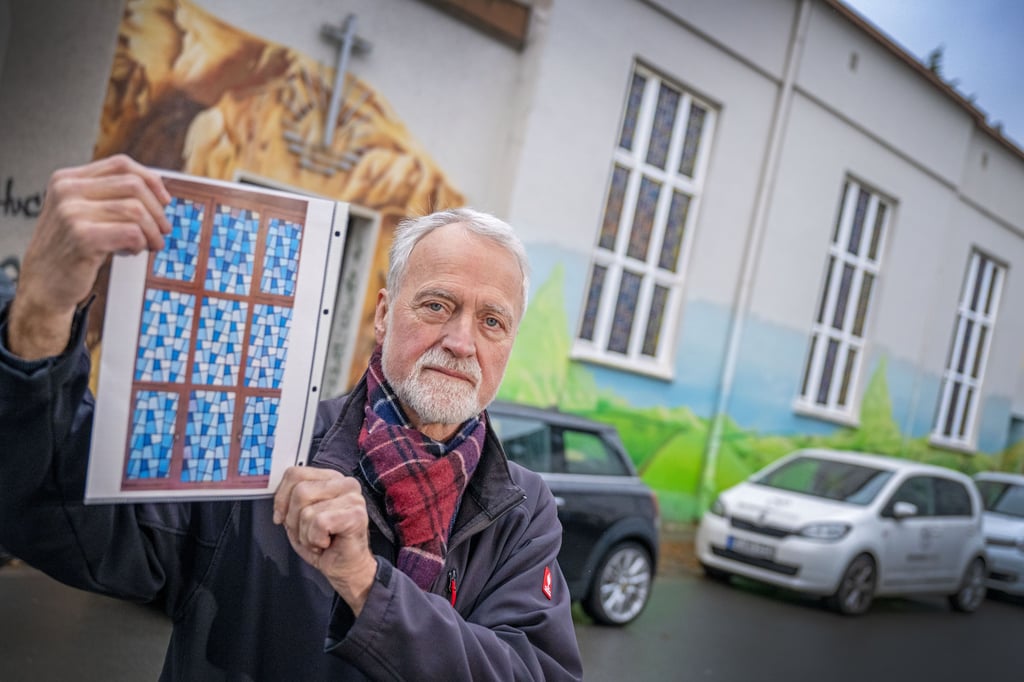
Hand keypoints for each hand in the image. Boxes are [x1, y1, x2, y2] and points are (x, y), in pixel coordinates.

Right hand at [8, 154, 171, 358]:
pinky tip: (132, 252)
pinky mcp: (83, 237)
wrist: (43, 284)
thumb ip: (109, 197)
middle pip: (134, 186)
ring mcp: (72, 213)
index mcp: (67, 179)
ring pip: (136, 210)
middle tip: (163, 230)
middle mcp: (67, 191)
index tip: (165, 201)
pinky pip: (132, 233)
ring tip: (150, 245)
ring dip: (152, 231)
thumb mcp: (82, 213)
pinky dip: (141, 244)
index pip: (121, 164)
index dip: (151, 180)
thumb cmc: (70, 249)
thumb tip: (159, 192)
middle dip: (157, 211)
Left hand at [273, 466, 377, 614]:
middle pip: (300, 491)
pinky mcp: (357, 515)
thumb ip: (290, 500)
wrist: (345, 568)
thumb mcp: (298, 517)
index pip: (295, 474)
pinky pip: (320, 523)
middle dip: (294, 520)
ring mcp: (353, 498)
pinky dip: (316, 539)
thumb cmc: (324, 543)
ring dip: (306, 534)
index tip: (282, 517)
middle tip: (307, 532)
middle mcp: (344, 483)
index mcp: (329, 478)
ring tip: (318, 539)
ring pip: (308, 511)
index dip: (281, 499)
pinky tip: (326, 543)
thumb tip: (277, 496)